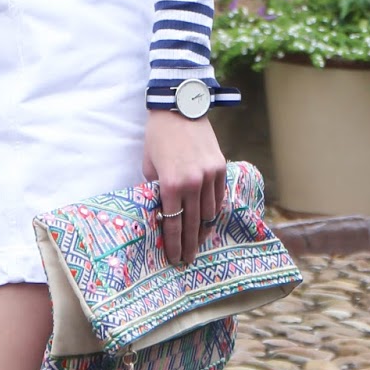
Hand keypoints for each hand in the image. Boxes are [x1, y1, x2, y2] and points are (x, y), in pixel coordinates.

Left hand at [143, 110, 226, 265]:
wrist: (178, 109)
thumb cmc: (158, 137)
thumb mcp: (149, 165)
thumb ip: (157, 189)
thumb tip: (162, 209)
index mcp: (171, 184)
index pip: (174, 223)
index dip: (174, 244)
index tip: (175, 258)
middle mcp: (193, 183)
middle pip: (194, 224)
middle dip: (190, 245)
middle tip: (188, 259)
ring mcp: (209, 175)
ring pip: (210, 213)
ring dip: (204, 230)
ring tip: (198, 242)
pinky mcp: (220, 167)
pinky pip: (219, 197)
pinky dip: (214, 211)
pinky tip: (209, 220)